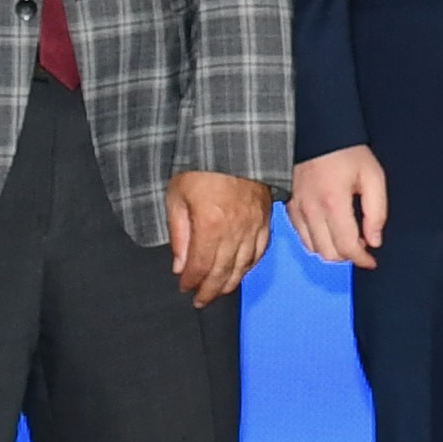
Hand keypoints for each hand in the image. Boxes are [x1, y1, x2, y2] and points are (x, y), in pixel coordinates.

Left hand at [166, 169, 269, 304]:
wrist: (232, 140)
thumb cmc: (201, 164)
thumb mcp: (177, 194)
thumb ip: (179, 233)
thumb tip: (180, 264)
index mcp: (211, 225)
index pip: (200, 267)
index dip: (191, 282)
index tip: (184, 287)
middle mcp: (235, 230)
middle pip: (223, 272)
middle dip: (209, 290)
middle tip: (200, 300)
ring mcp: (254, 225)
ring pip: (244, 266)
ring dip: (230, 283)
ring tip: (218, 291)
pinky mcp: (265, 218)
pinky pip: (260, 250)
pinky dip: (250, 265)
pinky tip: (242, 270)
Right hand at [290, 143, 388, 269]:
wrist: (318, 131)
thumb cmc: (347, 152)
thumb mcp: (373, 177)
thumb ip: (377, 212)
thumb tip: (374, 240)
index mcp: (333, 202)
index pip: (346, 247)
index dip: (362, 259)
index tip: (372, 260)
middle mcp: (311, 210)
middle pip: (328, 253)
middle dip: (349, 256)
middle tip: (362, 245)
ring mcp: (298, 209)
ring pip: (313, 248)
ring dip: (332, 250)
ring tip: (348, 237)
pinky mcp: (290, 206)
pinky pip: (302, 236)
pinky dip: (317, 241)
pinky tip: (330, 230)